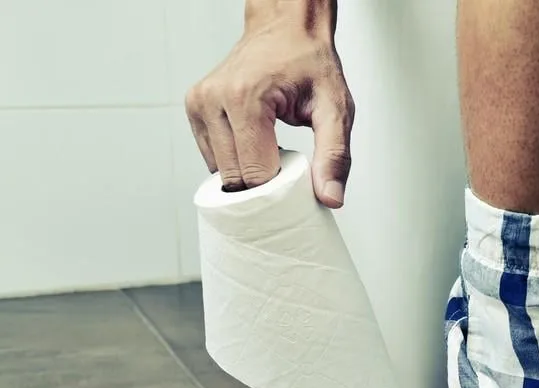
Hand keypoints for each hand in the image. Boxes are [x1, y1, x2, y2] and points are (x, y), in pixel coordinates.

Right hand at [184, 3, 352, 206]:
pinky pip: (213, 158)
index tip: (299, 185)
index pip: (256, 174)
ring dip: (248, 174)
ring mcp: (199, 103)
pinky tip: (256, 146)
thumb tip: (331, 198)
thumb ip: (335, 155)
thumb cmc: (309, 63)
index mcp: (244, 98)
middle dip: (263, 186)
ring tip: (274, 153)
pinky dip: (236, 161)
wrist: (286, 30)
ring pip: (221, 172)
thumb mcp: (336, 108)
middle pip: (235, 177)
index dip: (280, 190)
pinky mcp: (195, 108)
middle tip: (290, 171)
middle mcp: (213, 99)